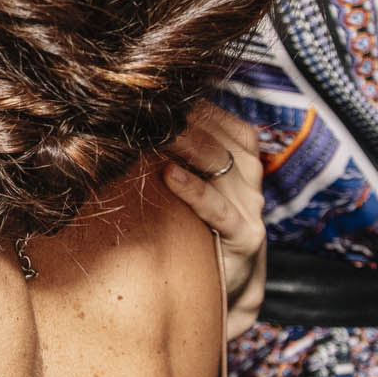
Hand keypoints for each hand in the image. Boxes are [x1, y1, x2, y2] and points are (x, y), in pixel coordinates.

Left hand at [162, 104, 265, 337]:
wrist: (227, 287)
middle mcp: (249, 175)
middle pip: (217, 134)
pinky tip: (169, 175)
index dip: (188, 103)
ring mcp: (250, 205)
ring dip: (184, 142)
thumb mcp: (193, 182)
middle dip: (183, 116)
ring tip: (153, 129)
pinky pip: (218, 208)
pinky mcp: (244, 236)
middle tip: (144, 101)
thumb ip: (174, 152)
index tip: (150, 89)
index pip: (218, 117)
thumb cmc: (201, 225)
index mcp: (240, 156)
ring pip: (220, 162)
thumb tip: (127, 121)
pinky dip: (194, 189)